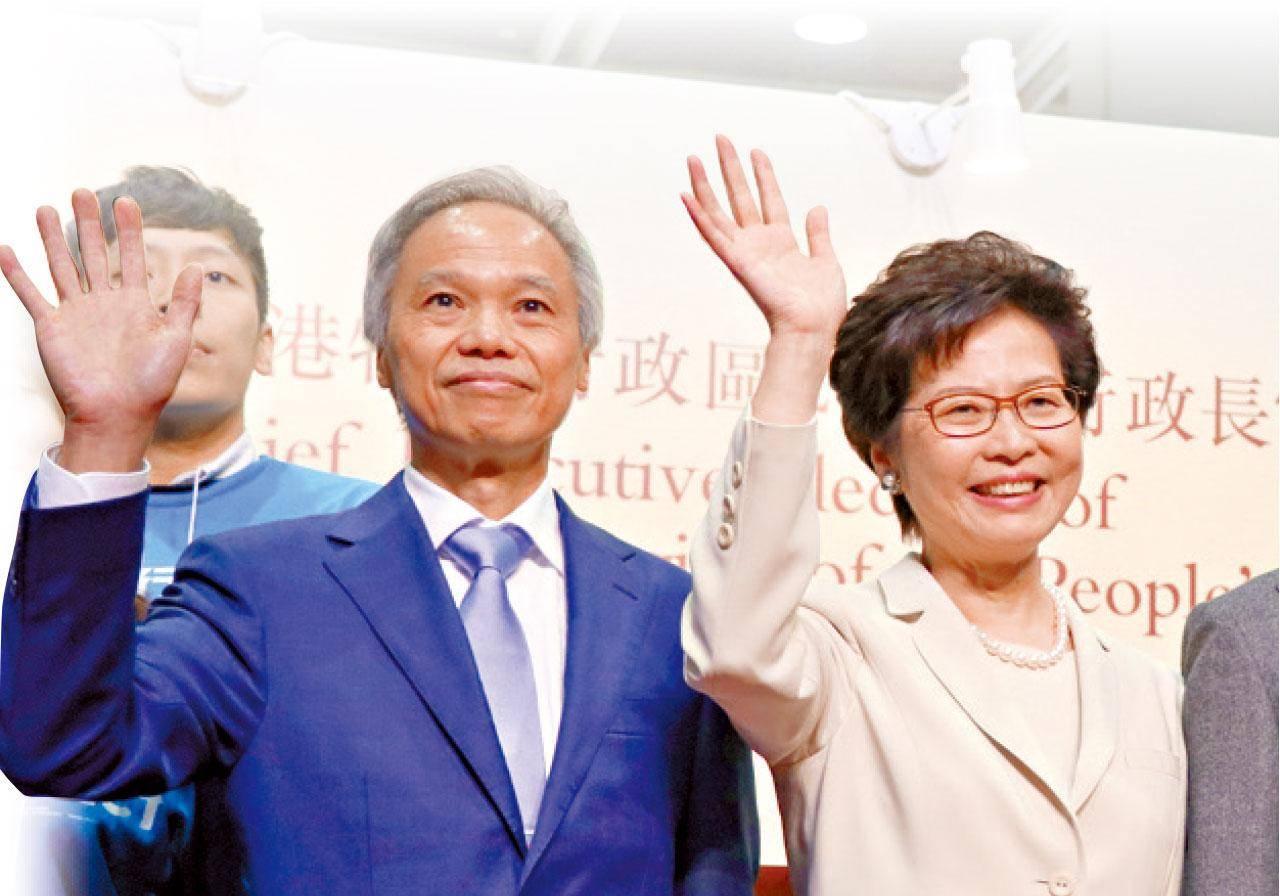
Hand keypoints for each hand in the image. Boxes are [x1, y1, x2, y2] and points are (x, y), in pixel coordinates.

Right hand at [0, 190, 201, 471]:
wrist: (118, 415)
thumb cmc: (153, 384)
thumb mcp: (177, 339)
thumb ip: (186, 303)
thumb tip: (198, 265)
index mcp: (136, 304)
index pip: (133, 257)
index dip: (130, 230)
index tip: (126, 200)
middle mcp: (105, 304)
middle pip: (95, 254)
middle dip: (90, 223)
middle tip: (83, 192)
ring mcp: (76, 314)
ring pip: (62, 266)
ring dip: (53, 238)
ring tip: (47, 208)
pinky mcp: (51, 327)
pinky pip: (30, 295)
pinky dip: (17, 274)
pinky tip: (6, 249)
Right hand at [682, 135, 846, 341]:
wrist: (814, 328)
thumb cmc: (821, 305)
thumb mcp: (826, 260)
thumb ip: (818, 234)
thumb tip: (817, 207)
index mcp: (782, 242)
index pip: (770, 199)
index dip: (763, 175)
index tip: (756, 151)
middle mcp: (759, 244)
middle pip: (741, 197)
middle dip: (731, 167)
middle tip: (721, 138)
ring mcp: (746, 252)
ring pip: (720, 211)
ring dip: (706, 184)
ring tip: (694, 158)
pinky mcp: (737, 262)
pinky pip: (714, 235)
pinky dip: (699, 216)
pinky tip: (686, 196)